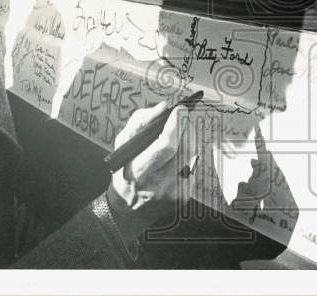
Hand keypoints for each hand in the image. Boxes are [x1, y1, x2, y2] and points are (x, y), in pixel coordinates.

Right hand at [109, 102, 193, 222]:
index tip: (179, 110)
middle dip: (186, 128)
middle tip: (182, 117)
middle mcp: (157, 186)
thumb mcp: (123, 144)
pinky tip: (177, 155)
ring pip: (192, 156)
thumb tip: (163, 107)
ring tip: (178, 135)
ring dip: (188, 139)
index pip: (165, 147)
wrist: (129, 208)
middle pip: (185, 150)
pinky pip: (193, 167)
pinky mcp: (184, 197)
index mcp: (137, 172)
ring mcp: (173, 193)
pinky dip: (188, 156)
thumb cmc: (125, 169)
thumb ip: (140, 121)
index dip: (176, 125)